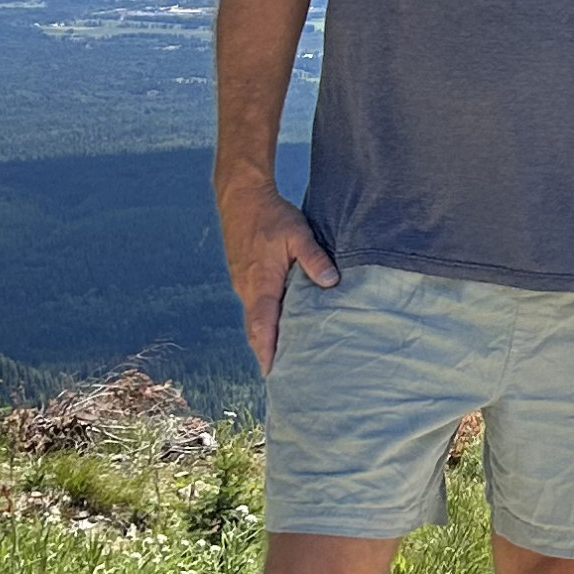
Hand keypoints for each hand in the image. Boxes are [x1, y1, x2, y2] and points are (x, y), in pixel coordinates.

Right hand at [216, 171, 335, 374]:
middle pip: (256, 330)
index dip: (267, 352)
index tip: (273, 375)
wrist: (241, 196)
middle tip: (281, 377)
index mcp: (261, 284)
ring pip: (255, 318)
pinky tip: (278, 326)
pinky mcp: (244, 276)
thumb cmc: (271, 215)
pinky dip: (265, 321)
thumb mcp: (298, 234)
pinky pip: (254, 306)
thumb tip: (332, 283)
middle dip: (267, 353)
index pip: (263, 327)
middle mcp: (248, 288)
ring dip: (266, 338)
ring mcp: (243, 283)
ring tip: (282, 358)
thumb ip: (314, 259)